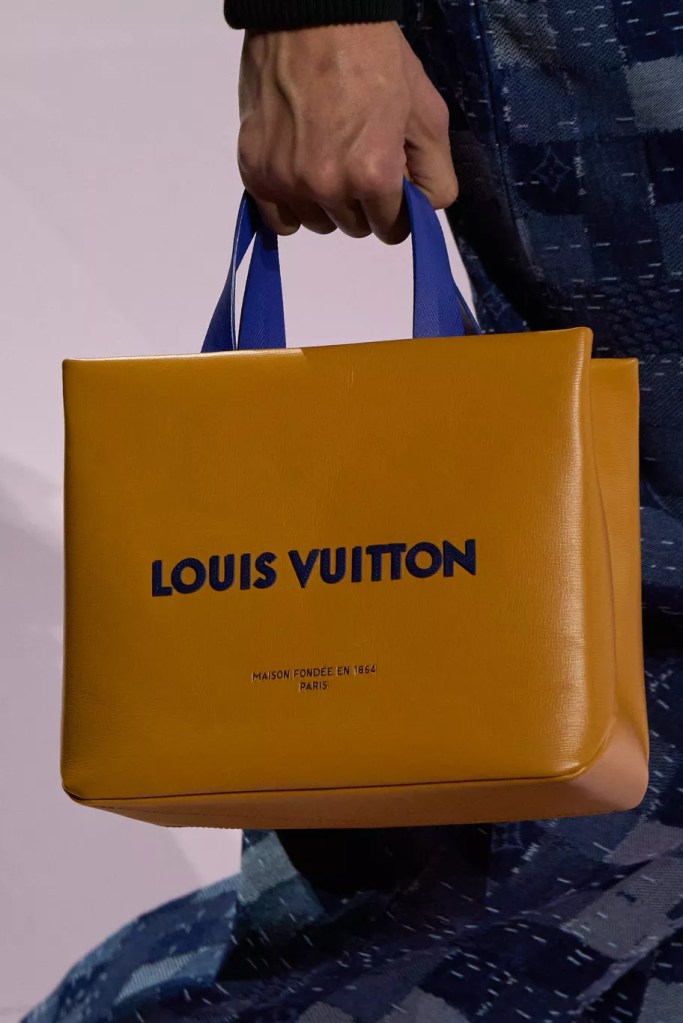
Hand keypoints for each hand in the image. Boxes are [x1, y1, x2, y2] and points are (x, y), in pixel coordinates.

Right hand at [236, 21, 457, 244]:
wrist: (311, 14)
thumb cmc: (374, 57)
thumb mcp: (427, 111)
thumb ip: (435, 174)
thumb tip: (422, 214)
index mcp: (373, 175)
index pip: (391, 231)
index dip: (395, 208)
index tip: (390, 182)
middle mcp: (327, 187)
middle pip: (353, 228)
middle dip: (361, 202)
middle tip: (356, 155)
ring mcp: (287, 181)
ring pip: (317, 223)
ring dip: (325, 203)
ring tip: (325, 155)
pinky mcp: (255, 172)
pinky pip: (278, 221)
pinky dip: (290, 207)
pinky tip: (299, 176)